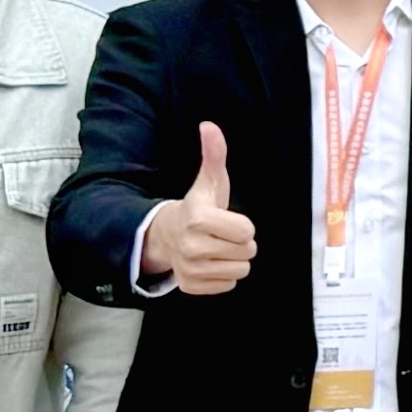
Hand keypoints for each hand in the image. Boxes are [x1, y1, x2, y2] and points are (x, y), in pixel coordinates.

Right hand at [141, 122, 260, 294]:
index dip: (243, 225)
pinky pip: (228, 285)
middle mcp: (192, 247)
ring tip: (218, 247)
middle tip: (223, 234)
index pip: (247, 231)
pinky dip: (223, 275)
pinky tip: (210, 262)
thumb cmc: (196, 206)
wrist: (164, 235)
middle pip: (246, 252)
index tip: (227, 219)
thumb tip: (209, 125)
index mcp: (199, 219)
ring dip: (234, 260)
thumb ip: (214, 154)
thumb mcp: (208, 181)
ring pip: (240, 271)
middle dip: (241, 242)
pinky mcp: (191, 286)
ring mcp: (190, 269)